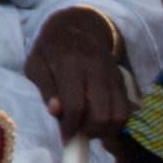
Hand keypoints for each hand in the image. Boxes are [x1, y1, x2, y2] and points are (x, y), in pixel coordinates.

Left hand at [25, 8, 133, 143]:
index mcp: (70, 65)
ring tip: (88, 127)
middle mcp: (96, 70)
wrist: (80, 27)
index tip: (64, 135)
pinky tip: (98, 120)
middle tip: (77, 131)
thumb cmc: (51, 50)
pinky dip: (114, 123)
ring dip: (103, 130)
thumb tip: (56, 111)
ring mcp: (112, 76)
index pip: (76, 105)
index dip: (70, 126)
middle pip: (101, 115)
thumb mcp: (36, 64)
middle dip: (88, 131)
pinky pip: (125, 111)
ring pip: (117, 116)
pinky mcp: (121, 82)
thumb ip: (45, 88)